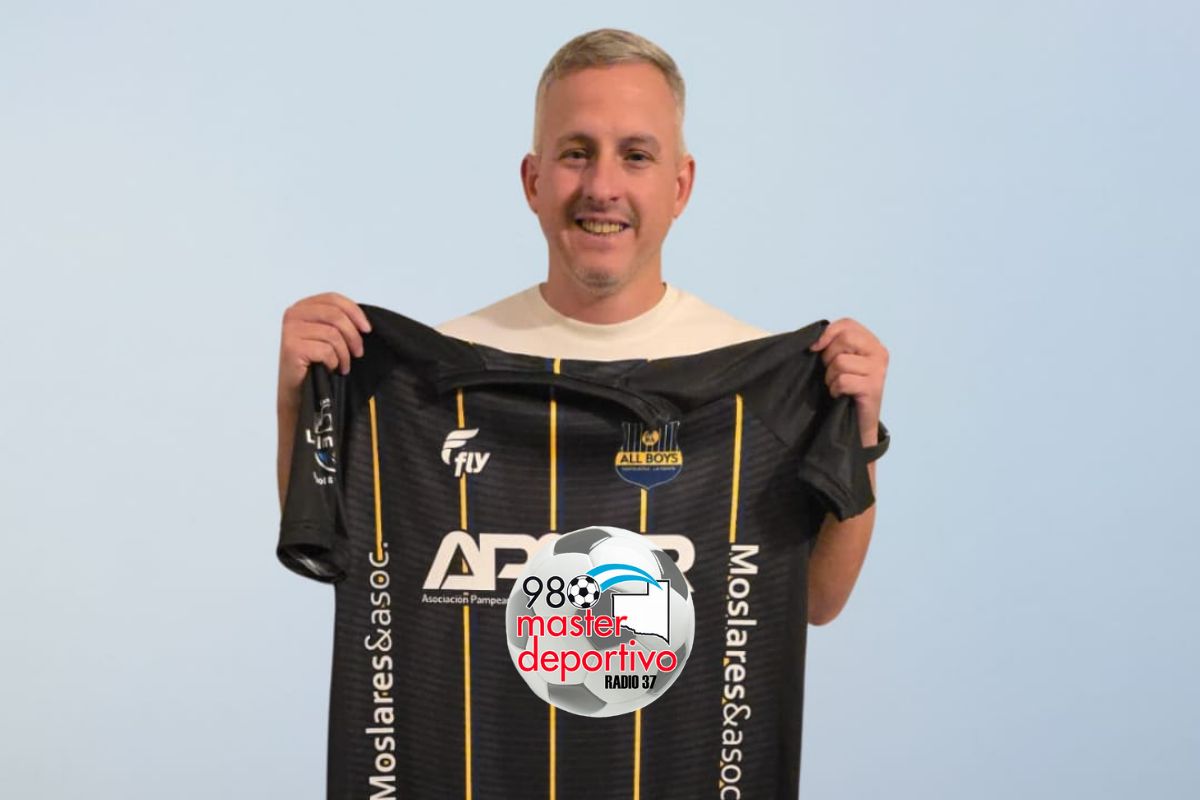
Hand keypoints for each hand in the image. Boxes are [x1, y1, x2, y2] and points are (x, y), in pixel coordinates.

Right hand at [278, 292, 371, 405]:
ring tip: (343, 365)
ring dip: (344, 354)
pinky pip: (325, 350)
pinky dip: (333, 362)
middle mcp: (294, 314)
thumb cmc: (312, 362)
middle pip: (335, 315)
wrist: (296, 388)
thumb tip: (363, 323)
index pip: (333, 299)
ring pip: (333, 334)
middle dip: (353, 336)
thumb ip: (338, 322)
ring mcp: (291, 330)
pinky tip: (330, 368)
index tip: (366, 329)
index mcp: (303, 307)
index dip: (354, 312)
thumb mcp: (326, 335)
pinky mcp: (292, 347)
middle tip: (358, 352)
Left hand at [809, 318, 887, 443]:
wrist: (858, 421)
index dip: (827, 333)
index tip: (815, 348)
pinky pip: (842, 381)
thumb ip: (833, 345)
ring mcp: (878, 370)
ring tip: (837, 386)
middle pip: (844, 338)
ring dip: (830, 377)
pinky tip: (840, 395)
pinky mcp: (873, 388)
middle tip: (831, 372)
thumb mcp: (841, 360)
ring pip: (840, 361)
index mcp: (872, 342)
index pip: (847, 324)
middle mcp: (879, 352)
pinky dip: (835, 389)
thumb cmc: (846, 389)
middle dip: (828, 356)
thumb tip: (813, 339)